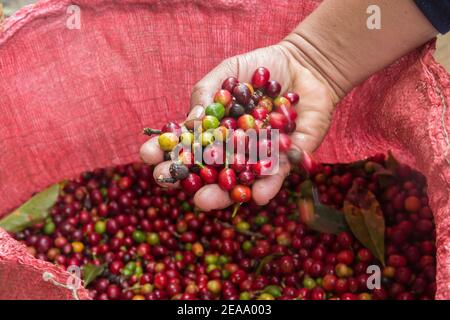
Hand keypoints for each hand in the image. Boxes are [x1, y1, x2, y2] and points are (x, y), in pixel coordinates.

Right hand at [140, 43, 336, 210]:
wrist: (305, 66)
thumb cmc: (261, 68)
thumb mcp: (227, 73)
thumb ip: (206, 93)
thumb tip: (191, 122)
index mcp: (215, 131)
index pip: (186, 145)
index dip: (165, 150)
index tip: (146, 155)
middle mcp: (234, 149)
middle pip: (207, 169)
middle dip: (185, 178)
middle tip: (166, 182)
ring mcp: (258, 157)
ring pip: (238, 180)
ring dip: (221, 193)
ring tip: (204, 201)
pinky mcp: (286, 160)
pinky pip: (276, 177)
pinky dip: (268, 186)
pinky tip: (257, 196)